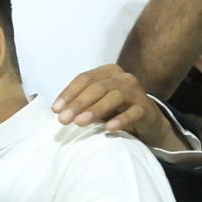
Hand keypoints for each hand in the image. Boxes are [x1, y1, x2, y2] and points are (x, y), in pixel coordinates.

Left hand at [52, 64, 171, 137]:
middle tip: (63, 119)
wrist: (145, 121)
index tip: (56, 109)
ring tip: (80, 122)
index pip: (85, 79)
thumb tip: (56, 111)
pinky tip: (109, 128)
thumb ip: (79, 102)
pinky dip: (121, 120)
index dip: (69, 93)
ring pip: (114, 97)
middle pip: (97, 88)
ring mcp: (136, 92)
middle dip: (78, 103)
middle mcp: (122, 78)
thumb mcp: (95, 102)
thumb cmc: (115, 109)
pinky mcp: (145, 108)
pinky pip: (133, 112)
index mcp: (108, 72)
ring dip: (95, 110)